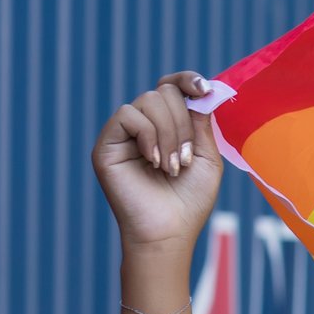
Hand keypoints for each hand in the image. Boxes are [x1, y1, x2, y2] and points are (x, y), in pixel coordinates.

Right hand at [92, 71, 223, 252]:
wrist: (169, 232)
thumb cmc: (189, 201)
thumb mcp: (206, 157)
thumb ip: (201, 123)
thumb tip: (201, 92)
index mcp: (167, 126)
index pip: (172, 88)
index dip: (187, 81)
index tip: (205, 89)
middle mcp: (143, 126)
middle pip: (163, 92)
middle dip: (182, 123)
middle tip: (185, 159)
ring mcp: (123, 134)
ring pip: (148, 100)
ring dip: (169, 133)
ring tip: (172, 167)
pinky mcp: (107, 143)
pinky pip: (128, 115)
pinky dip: (149, 136)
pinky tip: (154, 161)